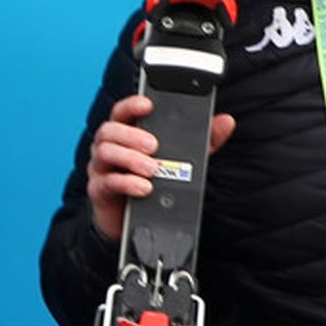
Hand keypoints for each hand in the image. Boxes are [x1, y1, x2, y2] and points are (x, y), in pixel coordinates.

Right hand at [85, 92, 235, 239]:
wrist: (134, 220)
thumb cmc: (154, 182)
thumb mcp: (183, 159)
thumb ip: (203, 140)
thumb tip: (226, 122)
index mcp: (126, 134)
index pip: (122, 111)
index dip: (131, 104)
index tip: (147, 104)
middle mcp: (109, 147)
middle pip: (109, 130)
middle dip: (131, 135)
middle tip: (154, 146)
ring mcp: (101, 168)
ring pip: (104, 152)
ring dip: (129, 158)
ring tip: (152, 169)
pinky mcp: (99, 191)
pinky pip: (107, 182)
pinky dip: (126, 183)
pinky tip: (143, 187)